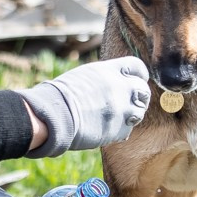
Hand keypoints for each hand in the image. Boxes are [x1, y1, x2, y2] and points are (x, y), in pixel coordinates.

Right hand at [18, 57, 150, 157]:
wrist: (53, 117)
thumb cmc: (60, 96)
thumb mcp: (83, 76)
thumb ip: (103, 78)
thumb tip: (112, 82)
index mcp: (109, 71)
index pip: (136, 67)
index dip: (139, 75)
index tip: (137, 80)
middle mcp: (119, 88)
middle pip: (143, 90)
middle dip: (139, 96)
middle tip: (131, 102)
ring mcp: (121, 109)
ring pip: (139, 112)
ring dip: (131, 115)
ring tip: (118, 117)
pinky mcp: (118, 129)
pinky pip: (127, 130)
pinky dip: (120, 130)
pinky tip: (107, 129)